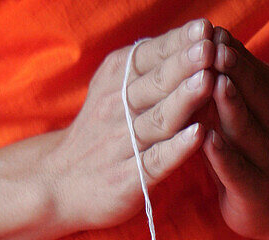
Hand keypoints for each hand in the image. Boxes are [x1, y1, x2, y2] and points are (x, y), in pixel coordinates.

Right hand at [47, 19, 215, 231]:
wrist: (59, 182)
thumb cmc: (100, 133)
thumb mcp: (113, 90)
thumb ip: (146, 70)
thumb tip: (190, 41)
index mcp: (116, 80)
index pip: (151, 56)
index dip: (178, 43)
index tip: (205, 27)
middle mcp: (118, 108)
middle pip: (157, 83)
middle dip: (184, 64)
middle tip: (209, 46)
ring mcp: (124, 144)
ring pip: (159, 119)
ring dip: (184, 100)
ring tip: (208, 81)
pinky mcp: (129, 179)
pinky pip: (156, 160)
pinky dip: (177, 148)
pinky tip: (198, 136)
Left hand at [202, 28, 268, 239]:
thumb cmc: (244, 153)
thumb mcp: (237, 113)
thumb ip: (223, 83)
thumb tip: (202, 39)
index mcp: (266, 102)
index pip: (250, 71)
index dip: (232, 51)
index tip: (211, 29)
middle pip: (252, 94)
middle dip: (234, 69)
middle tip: (215, 47)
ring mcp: (264, 159)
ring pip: (245, 129)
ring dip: (230, 105)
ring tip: (215, 82)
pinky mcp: (252, 190)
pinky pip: (237, 169)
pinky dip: (223, 155)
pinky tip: (208, 140)